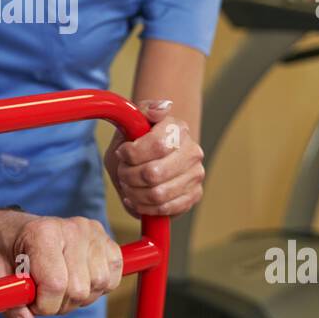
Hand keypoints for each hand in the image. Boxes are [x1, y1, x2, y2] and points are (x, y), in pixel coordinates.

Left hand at [0, 208, 122, 317]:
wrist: (12, 227)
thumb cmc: (2, 248)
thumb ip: (10, 303)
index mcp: (42, 233)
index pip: (55, 284)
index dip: (43, 305)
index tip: (30, 299)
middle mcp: (73, 228)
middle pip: (79, 289)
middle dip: (59, 304)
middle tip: (42, 293)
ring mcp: (93, 233)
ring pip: (99, 285)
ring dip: (79, 297)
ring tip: (60, 285)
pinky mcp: (107, 241)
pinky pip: (113, 277)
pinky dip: (97, 287)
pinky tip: (78, 279)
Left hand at [105, 99, 204, 218]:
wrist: (146, 157)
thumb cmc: (136, 139)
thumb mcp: (133, 120)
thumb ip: (146, 110)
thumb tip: (163, 108)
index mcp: (178, 128)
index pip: (158, 145)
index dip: (132, 153)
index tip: (122, 152)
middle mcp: (192, 151)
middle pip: (154, 173)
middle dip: (129, 175)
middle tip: (123, 172)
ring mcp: (195, 175)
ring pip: (157, 195)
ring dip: (134, 193)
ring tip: (128, 185)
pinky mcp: (194, 195)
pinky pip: (165, 209)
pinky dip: (144, 207)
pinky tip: (135, 199)